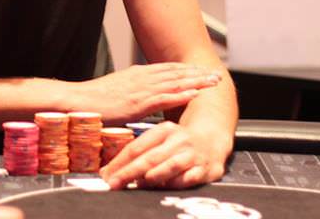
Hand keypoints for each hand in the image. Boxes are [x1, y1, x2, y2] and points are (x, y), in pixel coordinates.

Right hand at [72, 63, 220, 123]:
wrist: (79, 100)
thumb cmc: (94, 99)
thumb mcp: (118, 89)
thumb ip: (133, 89)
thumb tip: (144, 94)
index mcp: (137, 74)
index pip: (168, 69)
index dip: (187, 70)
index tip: (201, 70)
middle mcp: (142, 78)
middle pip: (175, 73)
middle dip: (197, 73)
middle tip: (215, 74)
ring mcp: (140, 89)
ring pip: (174, 83)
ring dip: (195, 81)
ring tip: (212, 81)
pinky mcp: (137, 103)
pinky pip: (163, 98)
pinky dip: (180, 94)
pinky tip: (193, 93)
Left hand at [98, 121, 227, 188]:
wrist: (212, 139)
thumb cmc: (178, 143)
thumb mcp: (159, 140)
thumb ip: (139, 154)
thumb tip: (110, 172)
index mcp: (163, 131)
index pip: (136, 147)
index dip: (119, 162)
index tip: (106, 175)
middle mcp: (177, 140)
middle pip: (149, 157)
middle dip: (129, 172)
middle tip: (115, 183)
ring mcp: (192, 155)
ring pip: (170, 166)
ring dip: (153, 176)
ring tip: (139, 183)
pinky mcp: (205, 169)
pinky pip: (188, 178)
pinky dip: (176, 183)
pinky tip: (164, 188)